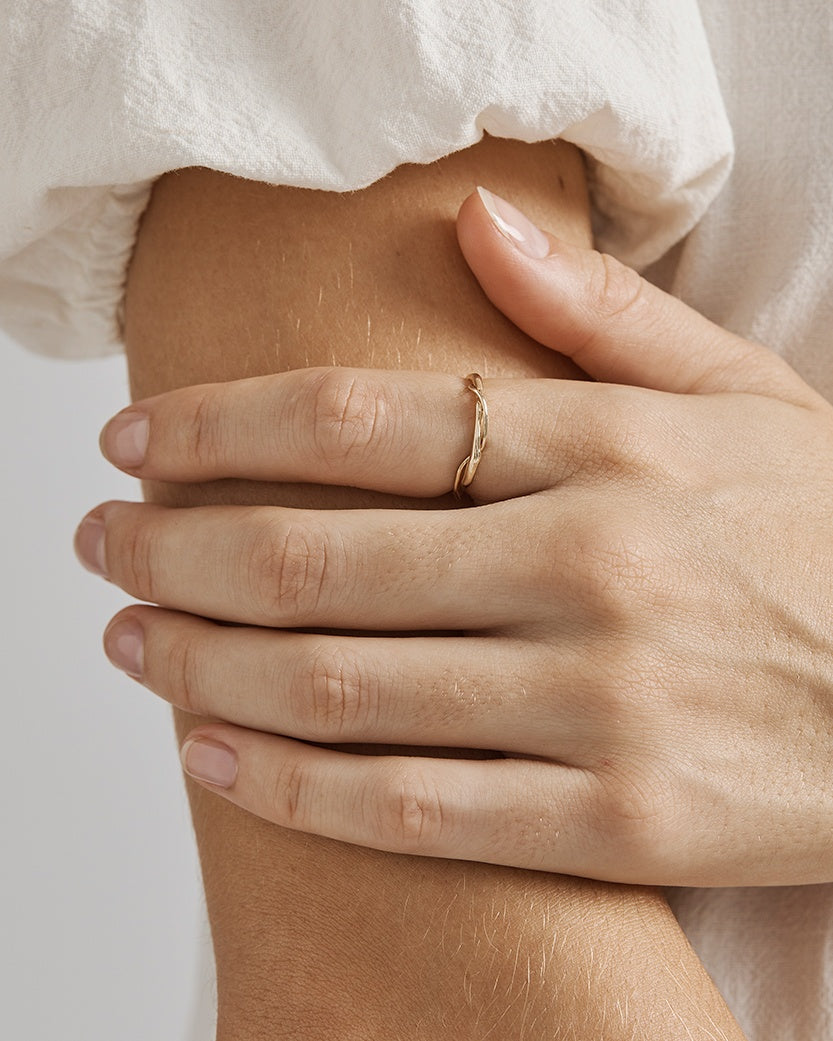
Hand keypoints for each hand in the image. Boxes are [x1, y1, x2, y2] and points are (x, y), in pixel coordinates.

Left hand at [77, 188, 832, 886]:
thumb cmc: (830, 535)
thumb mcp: (743, 397)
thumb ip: (602, 313)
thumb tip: (473, 224)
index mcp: (612, 450)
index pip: (362, 420)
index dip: (222, 425)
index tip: (134, 436)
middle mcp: (592, 568)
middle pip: (320, 554)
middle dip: (178, 545)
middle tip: (102, 544)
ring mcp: (602, 704)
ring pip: (342, 687)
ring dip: (204, 662)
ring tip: (130, 639)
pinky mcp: (619, 821)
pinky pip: (414, 811)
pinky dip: (292, 786)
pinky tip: (212, 756)